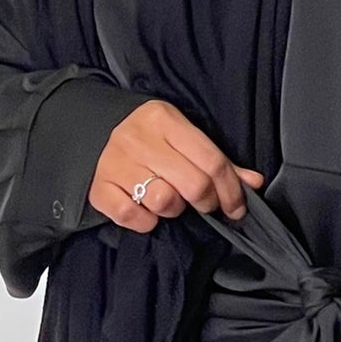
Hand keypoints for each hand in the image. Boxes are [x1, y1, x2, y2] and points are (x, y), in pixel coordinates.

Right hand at [89, 99, 264, 232]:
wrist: (87, 128)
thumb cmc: (145, 135)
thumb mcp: (180, 135)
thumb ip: (216, 159)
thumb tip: (254, 183)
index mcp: (164, 120)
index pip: (212, 161)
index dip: (231, 190)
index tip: (236, 207)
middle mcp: (140, 140)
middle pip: (193, 185)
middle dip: (206, 202)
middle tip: (204, 204)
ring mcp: (116, 164)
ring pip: (164, 202)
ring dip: (173, 209)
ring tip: (169, 198)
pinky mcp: (99, 188)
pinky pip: (133, 217)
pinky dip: (145, 221)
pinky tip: (146, 209)